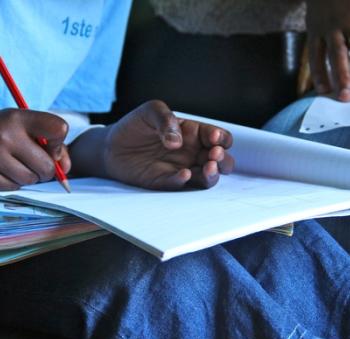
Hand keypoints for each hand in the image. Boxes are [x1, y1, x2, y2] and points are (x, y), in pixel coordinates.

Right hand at [0, 109, 69, 189]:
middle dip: (46, 169)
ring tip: (19, 164)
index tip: (50, 145)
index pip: (58, 129)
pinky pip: (13, 186)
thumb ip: (56, 145)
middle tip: (37, 162)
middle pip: (46, 165)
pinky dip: (14, 182)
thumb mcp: (29, 128)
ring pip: (30, 179)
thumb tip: (64, 170)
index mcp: (20, 118)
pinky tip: (6, 170)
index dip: (59, 143)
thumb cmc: (9, 132)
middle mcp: (5, 134)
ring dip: (30, 177)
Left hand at [70, 100, 233, 189]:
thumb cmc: (135, 126)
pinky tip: (183, 174)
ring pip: (208, 177)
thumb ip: (166, 120)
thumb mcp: (150, 111)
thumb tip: (177, 142)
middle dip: (223, 159)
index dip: (221, 138)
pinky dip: (185, 181)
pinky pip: (183, 185)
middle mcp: (192, 153)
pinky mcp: (167, 182)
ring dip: (212, 175)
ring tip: (208, 168)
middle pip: (221, 161)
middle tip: (214, 155)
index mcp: (193, 133)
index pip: (218, 137)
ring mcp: (181, 168)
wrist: (111, 146)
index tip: (213, 137)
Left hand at [306, 0, 349, 100]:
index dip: (319, 75)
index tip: (323, 92)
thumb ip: (319, 39)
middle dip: (341, 77)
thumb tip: (329, 64)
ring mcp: (347, 18)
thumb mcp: (315, 19)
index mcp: (315, 30)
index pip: (316, 57)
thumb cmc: (324, 2)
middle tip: (344, 96)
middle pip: (336, 55)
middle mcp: (330, 26)